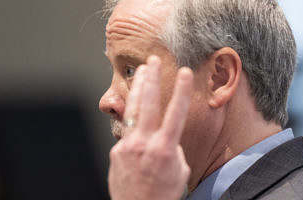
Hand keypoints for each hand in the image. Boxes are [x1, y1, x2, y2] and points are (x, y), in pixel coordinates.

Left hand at [108, 55, 192, 199]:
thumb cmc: (164, 194)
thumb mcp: (179, 170)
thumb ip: (172, 148)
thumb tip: (163, 135)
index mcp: (164, 149)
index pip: (176, 113)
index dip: (181, 91)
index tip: (185, 72)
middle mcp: (144, 144)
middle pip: (147, 104)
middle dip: (151, 79)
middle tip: (153, 60)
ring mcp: (127, 146)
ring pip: (132, 111)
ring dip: (138, 89)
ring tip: (141, 71)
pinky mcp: (116, 152)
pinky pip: (128, 133)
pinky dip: (135, 126)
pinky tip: (139, 121)